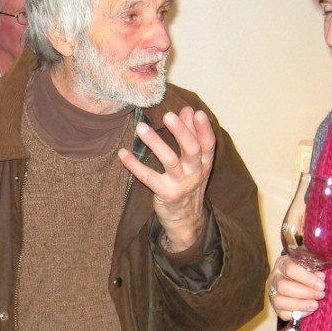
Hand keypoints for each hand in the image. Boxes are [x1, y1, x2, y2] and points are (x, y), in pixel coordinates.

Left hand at [118, 107, 215, 251]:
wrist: (186, 220)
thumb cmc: (187, 183)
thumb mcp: (194, 162)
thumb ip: (191, 135)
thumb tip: (188, 110)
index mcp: (204, 163)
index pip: (208, 144)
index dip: (203, 129)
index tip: (197, 112)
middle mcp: (195, 173)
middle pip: (191, 149)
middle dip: (180, 131)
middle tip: (167, 115)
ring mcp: (181, 185)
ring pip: (169, 160)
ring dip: (155, 142)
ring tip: (140, 128)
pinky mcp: (165, 194)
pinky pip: (148, 177)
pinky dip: (134, 165)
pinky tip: (123, 153)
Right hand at [268, 255, 325, 321]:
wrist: (297, 280)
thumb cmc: (305, 272)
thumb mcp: (311, 267)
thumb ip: (315, 271)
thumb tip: (320, 277)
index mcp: (282, 264)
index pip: (290, 269)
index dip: (306, 278)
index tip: (321, 285)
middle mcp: (273, 278)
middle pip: (283, 286)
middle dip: (305, 293)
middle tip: (320, 295)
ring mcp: (272, 293)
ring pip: (279, 302)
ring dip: (300, 305)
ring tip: (315, 305)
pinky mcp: (274, 307)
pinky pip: (282, 314)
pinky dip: (297, 314)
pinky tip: (308, 311)